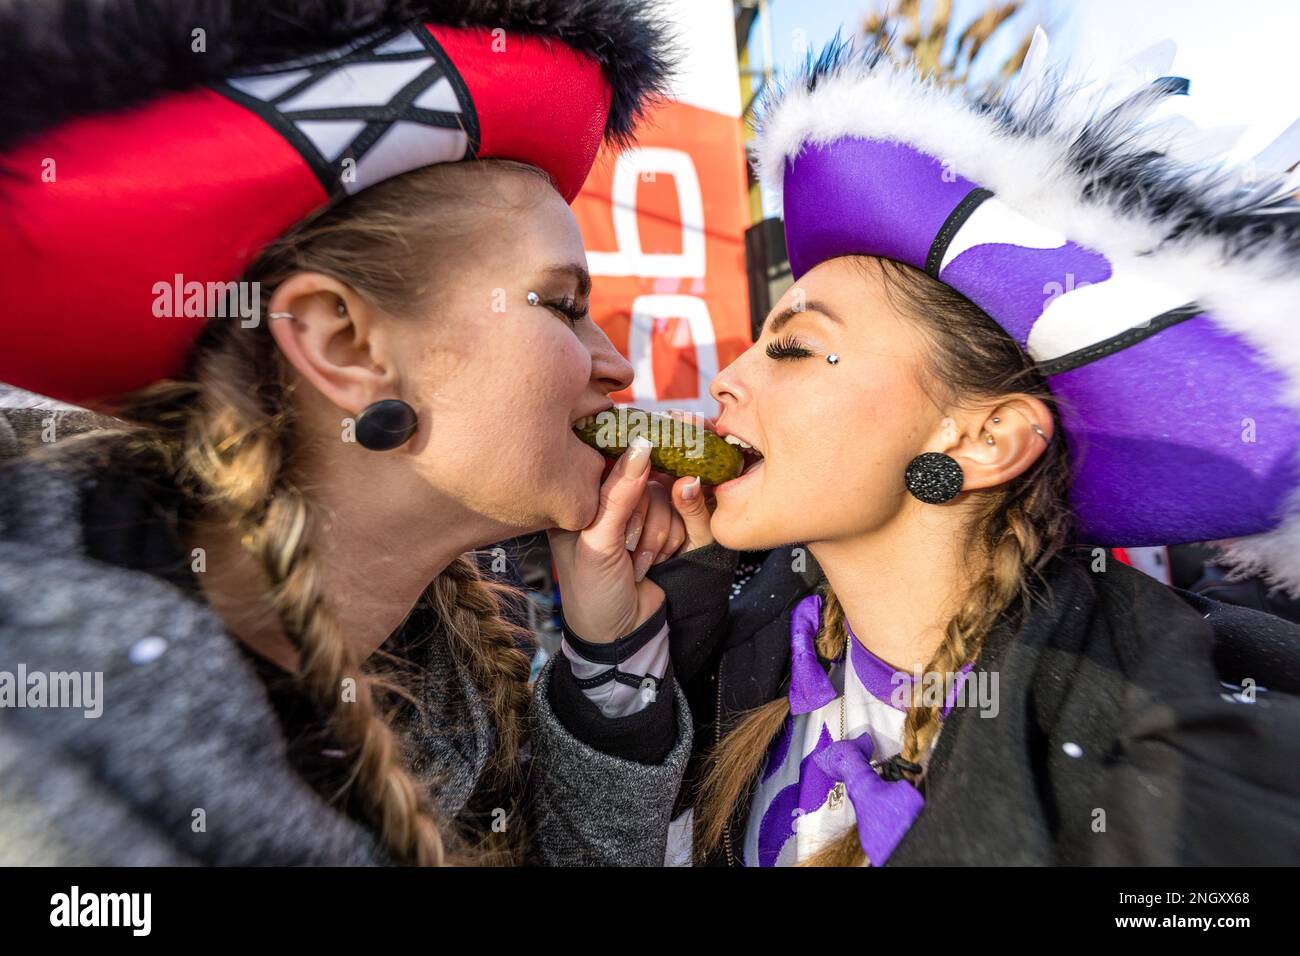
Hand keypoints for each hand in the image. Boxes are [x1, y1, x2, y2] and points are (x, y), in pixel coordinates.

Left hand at [548, 429, 713, 644]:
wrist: (622, 637)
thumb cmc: (593, 594)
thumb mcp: (598, 543)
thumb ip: (619, 494)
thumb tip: (641, 447)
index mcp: (580, 499)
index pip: (611, 460)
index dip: (629, 469)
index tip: (644, 465)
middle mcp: (610, 501)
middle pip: (647, 477)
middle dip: (643, 517)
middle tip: (627, 547)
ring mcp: (640, 514)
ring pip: (669, 496)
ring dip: (658, 534)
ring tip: (638, 563)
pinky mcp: (666, 528)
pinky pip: (685, 514)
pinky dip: (674, 539)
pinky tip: (654, 562)